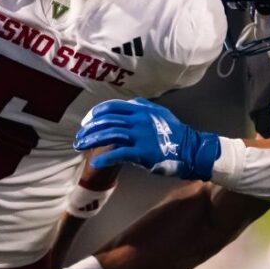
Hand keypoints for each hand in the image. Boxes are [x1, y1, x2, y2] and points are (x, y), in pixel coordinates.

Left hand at [73, 99, 219, 180]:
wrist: (190, 150)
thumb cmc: (174, 133)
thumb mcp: (159, 113)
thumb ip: (143, 107)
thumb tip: (129, 106)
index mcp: (140, 110)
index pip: (111, 107)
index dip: (95, 114)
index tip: (86, 122)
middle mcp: (138, 120)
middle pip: (106, 121)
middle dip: (89, 129)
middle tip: (79, 138)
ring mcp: (140, 136)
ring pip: (109, 135)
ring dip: (91, 141)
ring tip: (81, 147)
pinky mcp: (142, 152)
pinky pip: (118, 154)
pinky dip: (104, 158)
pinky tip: (95, 162)